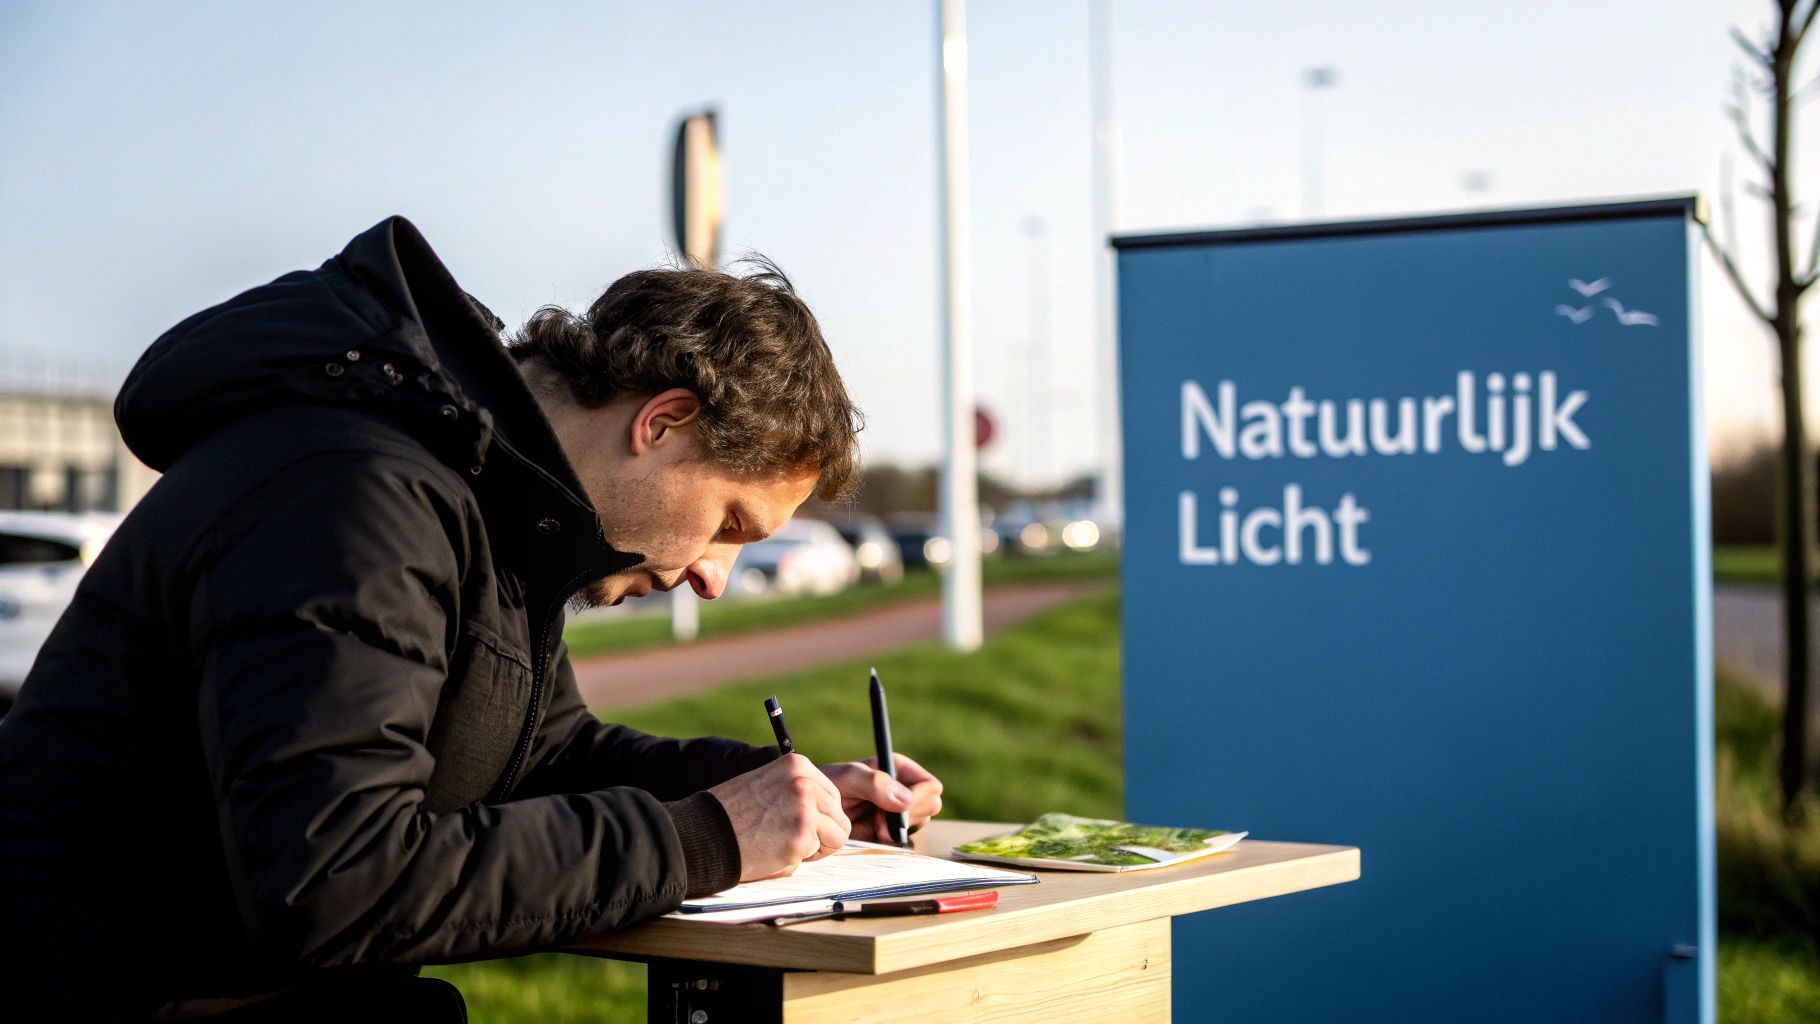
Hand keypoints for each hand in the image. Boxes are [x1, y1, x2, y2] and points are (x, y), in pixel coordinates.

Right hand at [709, 753, 849, 881]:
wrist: (702, 835)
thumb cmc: (730, 816)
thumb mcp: (766, 785)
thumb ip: (795, 790)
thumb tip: (826, 810)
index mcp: (797, 764)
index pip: (832, 795)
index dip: (817, 817)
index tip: (791, 823)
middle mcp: (805, 780)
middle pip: (840, 815)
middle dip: (821, 834)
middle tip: (788, 839)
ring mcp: (805, 806)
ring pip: (838, 835)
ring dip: (815, 847)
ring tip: (783, 845)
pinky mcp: (802, 834)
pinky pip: (818, 853)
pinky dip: (800, 859)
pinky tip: (774, 852)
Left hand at [820, 753, 943, 845]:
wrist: (810, 810)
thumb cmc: (823, 785)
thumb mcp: (845, 778)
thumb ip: (873, 783)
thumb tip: (906, 800)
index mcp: (897, 770)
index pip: (930, 786)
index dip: (919, 798)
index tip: (897, 809)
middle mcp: (902, 790)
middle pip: (930, 808)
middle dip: (907, 817)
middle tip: (878, 819)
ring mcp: (897, 813)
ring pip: (918, 826)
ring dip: (895, 830)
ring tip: (868, 824)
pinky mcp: (889, 833)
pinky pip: (901, 842)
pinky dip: (886, 841)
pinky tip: (867, 834)